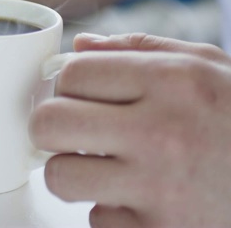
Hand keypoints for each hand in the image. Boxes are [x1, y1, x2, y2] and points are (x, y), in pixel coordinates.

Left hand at [29, 33, 230, 226]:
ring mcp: (160, 189)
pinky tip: (140, 199)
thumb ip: (139, 49)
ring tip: (102, 167)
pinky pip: (96, 220)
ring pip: (60, 176)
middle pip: (49, 123)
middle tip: (71, 132)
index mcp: (173, 82)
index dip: (66, 85)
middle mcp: (163, 133)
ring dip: (73, 172)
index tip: (75, 96)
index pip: (73, 74)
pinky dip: (110, 211)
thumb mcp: (207, 67)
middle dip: (50, 127)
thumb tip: (79, 46)